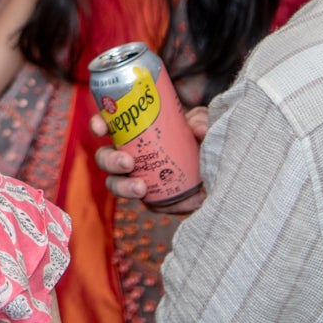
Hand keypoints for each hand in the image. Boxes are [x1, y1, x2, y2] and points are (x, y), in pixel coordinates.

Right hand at [90, 106, 210, 212]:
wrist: (223, 168)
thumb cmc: (206, 139)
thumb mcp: (205, 122)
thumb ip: (201, 119)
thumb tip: (197, 129)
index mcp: (136, 130)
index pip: (109, 124)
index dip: (98, 124)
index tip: (101, 128)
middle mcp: (131, 154)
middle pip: (105, 158)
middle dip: (110, 160)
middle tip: (128, 163)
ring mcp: (140, 178)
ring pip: (115, 184)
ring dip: (122, 186)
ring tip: (141, 187)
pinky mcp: (156, 200)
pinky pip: (147, 203)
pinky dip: (153, 202)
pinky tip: (166, 202)